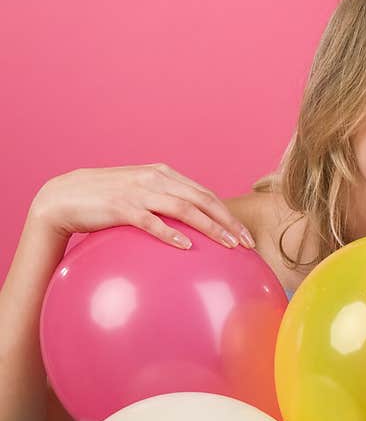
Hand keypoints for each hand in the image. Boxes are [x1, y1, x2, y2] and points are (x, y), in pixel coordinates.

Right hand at [28, 164, 254, 249]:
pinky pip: (151, 221)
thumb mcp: (142, 195)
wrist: (64, 196)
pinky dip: (170, 233)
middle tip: (247, 244)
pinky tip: (186, 246)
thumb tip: (194, 228)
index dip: (228, 213)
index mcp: (164, 174)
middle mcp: (155, 178)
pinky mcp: (121, 206)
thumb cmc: (107, 201)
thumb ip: (167, 204)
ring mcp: (139, 191)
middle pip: (203, 199)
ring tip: (228, 245)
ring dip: (210, 227)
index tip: (246, 235)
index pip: (205, 194)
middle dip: (229, 221)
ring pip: (184, 208)